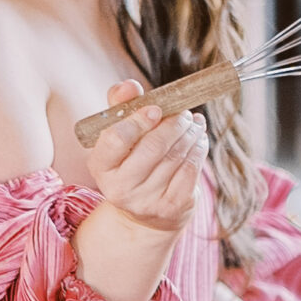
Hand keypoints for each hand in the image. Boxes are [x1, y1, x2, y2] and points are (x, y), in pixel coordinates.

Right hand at [87, 82, 208, 234]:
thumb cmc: (131, 163)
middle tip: (184, 113)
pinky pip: (190, 170)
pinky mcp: (172, 207)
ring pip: (175, 156)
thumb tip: (129, 85)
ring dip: (190, 133)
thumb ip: (121, 107)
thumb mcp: (119, 137)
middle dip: (173, 124)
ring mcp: (146, 201)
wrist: (144, 214)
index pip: (116, 138)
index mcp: (100, 166)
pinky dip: (199, 149)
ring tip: (193, 123)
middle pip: (152, 146)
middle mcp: (119, 188)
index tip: (156, 108)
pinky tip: (199, 140)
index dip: (139, 120)